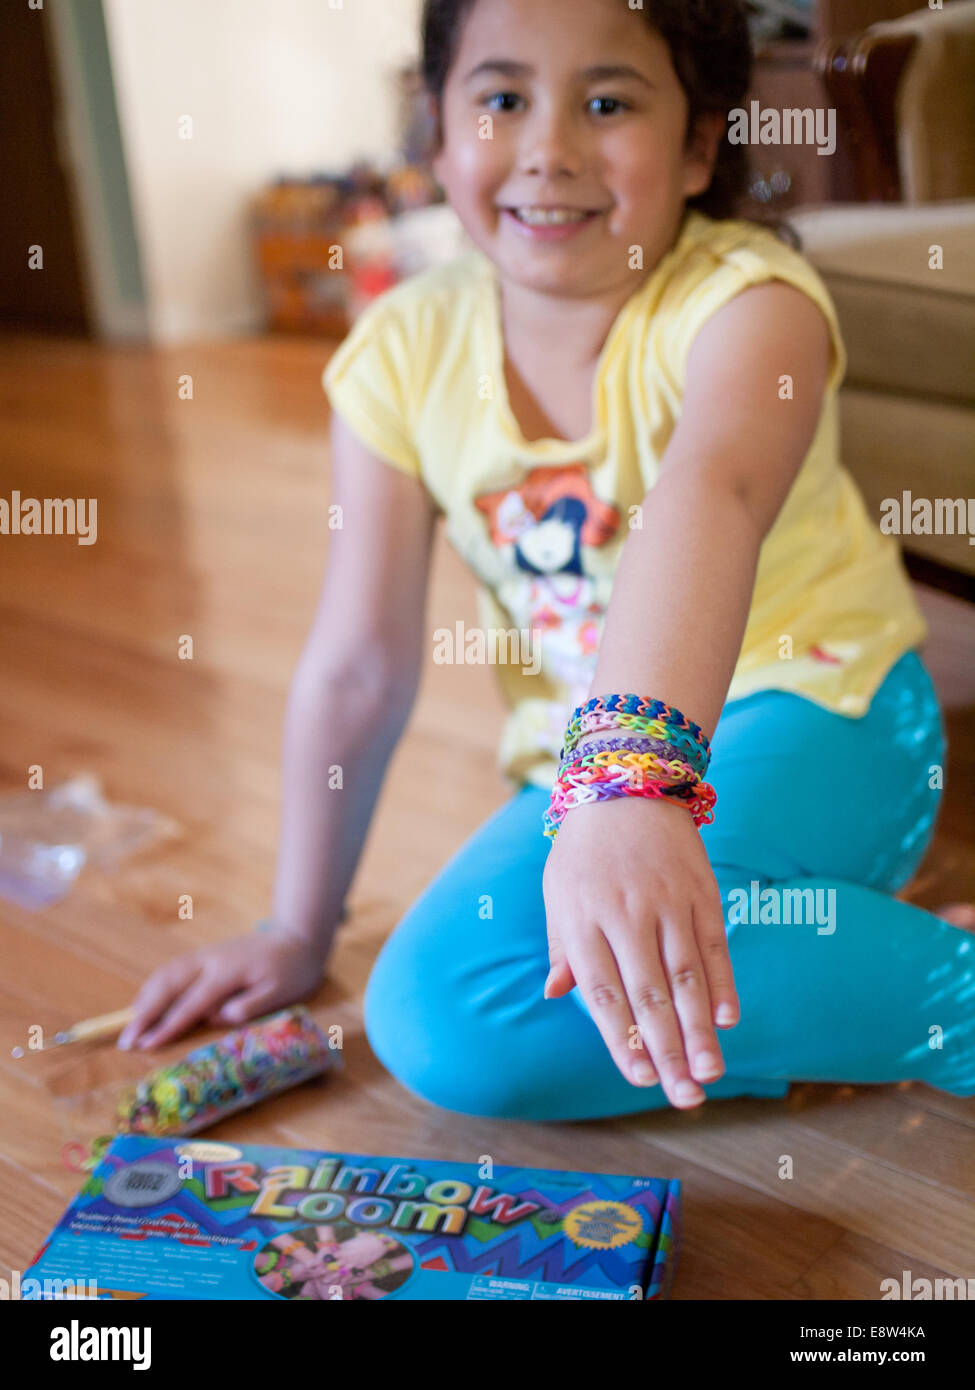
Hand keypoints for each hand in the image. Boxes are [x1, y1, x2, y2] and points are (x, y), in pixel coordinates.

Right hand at [118, 929, 325, 1049]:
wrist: (296, 938)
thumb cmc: (291, 971)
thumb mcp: (281, 992)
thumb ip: (250, 1006)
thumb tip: (219, 1017)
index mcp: (228, 972)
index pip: (191, 1003)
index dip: (167, 1026)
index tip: (146, 1045)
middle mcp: (209, 960)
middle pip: (168, 984)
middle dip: (144, 1012)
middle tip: (126, 1040)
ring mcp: (205, 955)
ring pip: (165, 973)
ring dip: (144, 997)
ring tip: (129, 1023)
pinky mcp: (204, 955)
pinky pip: (172, 969)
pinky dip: (154, 985)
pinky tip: (145, 1002)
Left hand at [542, 795, 738, 1108]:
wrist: (627, 782)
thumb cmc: (584, 850)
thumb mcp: (558, 894)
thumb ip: (563, 946)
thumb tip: (557, 995)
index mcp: (584, 920)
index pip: (605, 993)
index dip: (623, 1040)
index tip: (640, 1080)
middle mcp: (627, 914)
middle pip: (649, 994)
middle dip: (667, 1051)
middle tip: (685, 1099)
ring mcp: (668, 902)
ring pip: (687, 976)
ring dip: (699, 1030)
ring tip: (709, 1073)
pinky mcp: (701, 891)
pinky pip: (713, 944)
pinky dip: (722, 983)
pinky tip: (727, 1020)